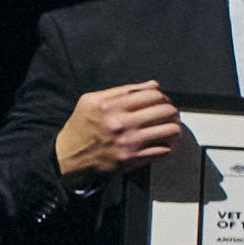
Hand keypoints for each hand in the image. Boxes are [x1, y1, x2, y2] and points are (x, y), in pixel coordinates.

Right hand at [54, 80, 187, 182]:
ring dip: (174, 127)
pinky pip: (164, 150)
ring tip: (169, 126)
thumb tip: (153, 85)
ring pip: (170, 130)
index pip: (153, 95)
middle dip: (171, 110)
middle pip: (166, 111)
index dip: (162, 96)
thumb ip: (123, 90)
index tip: (162, 100)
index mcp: (110, 106)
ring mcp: (128, 143)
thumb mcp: (92, 100)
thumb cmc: (82, 126)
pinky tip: (161, 141)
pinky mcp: (133, 159)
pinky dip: (167, 144)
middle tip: (169, 113)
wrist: (69, 154)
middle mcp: (121, 124)